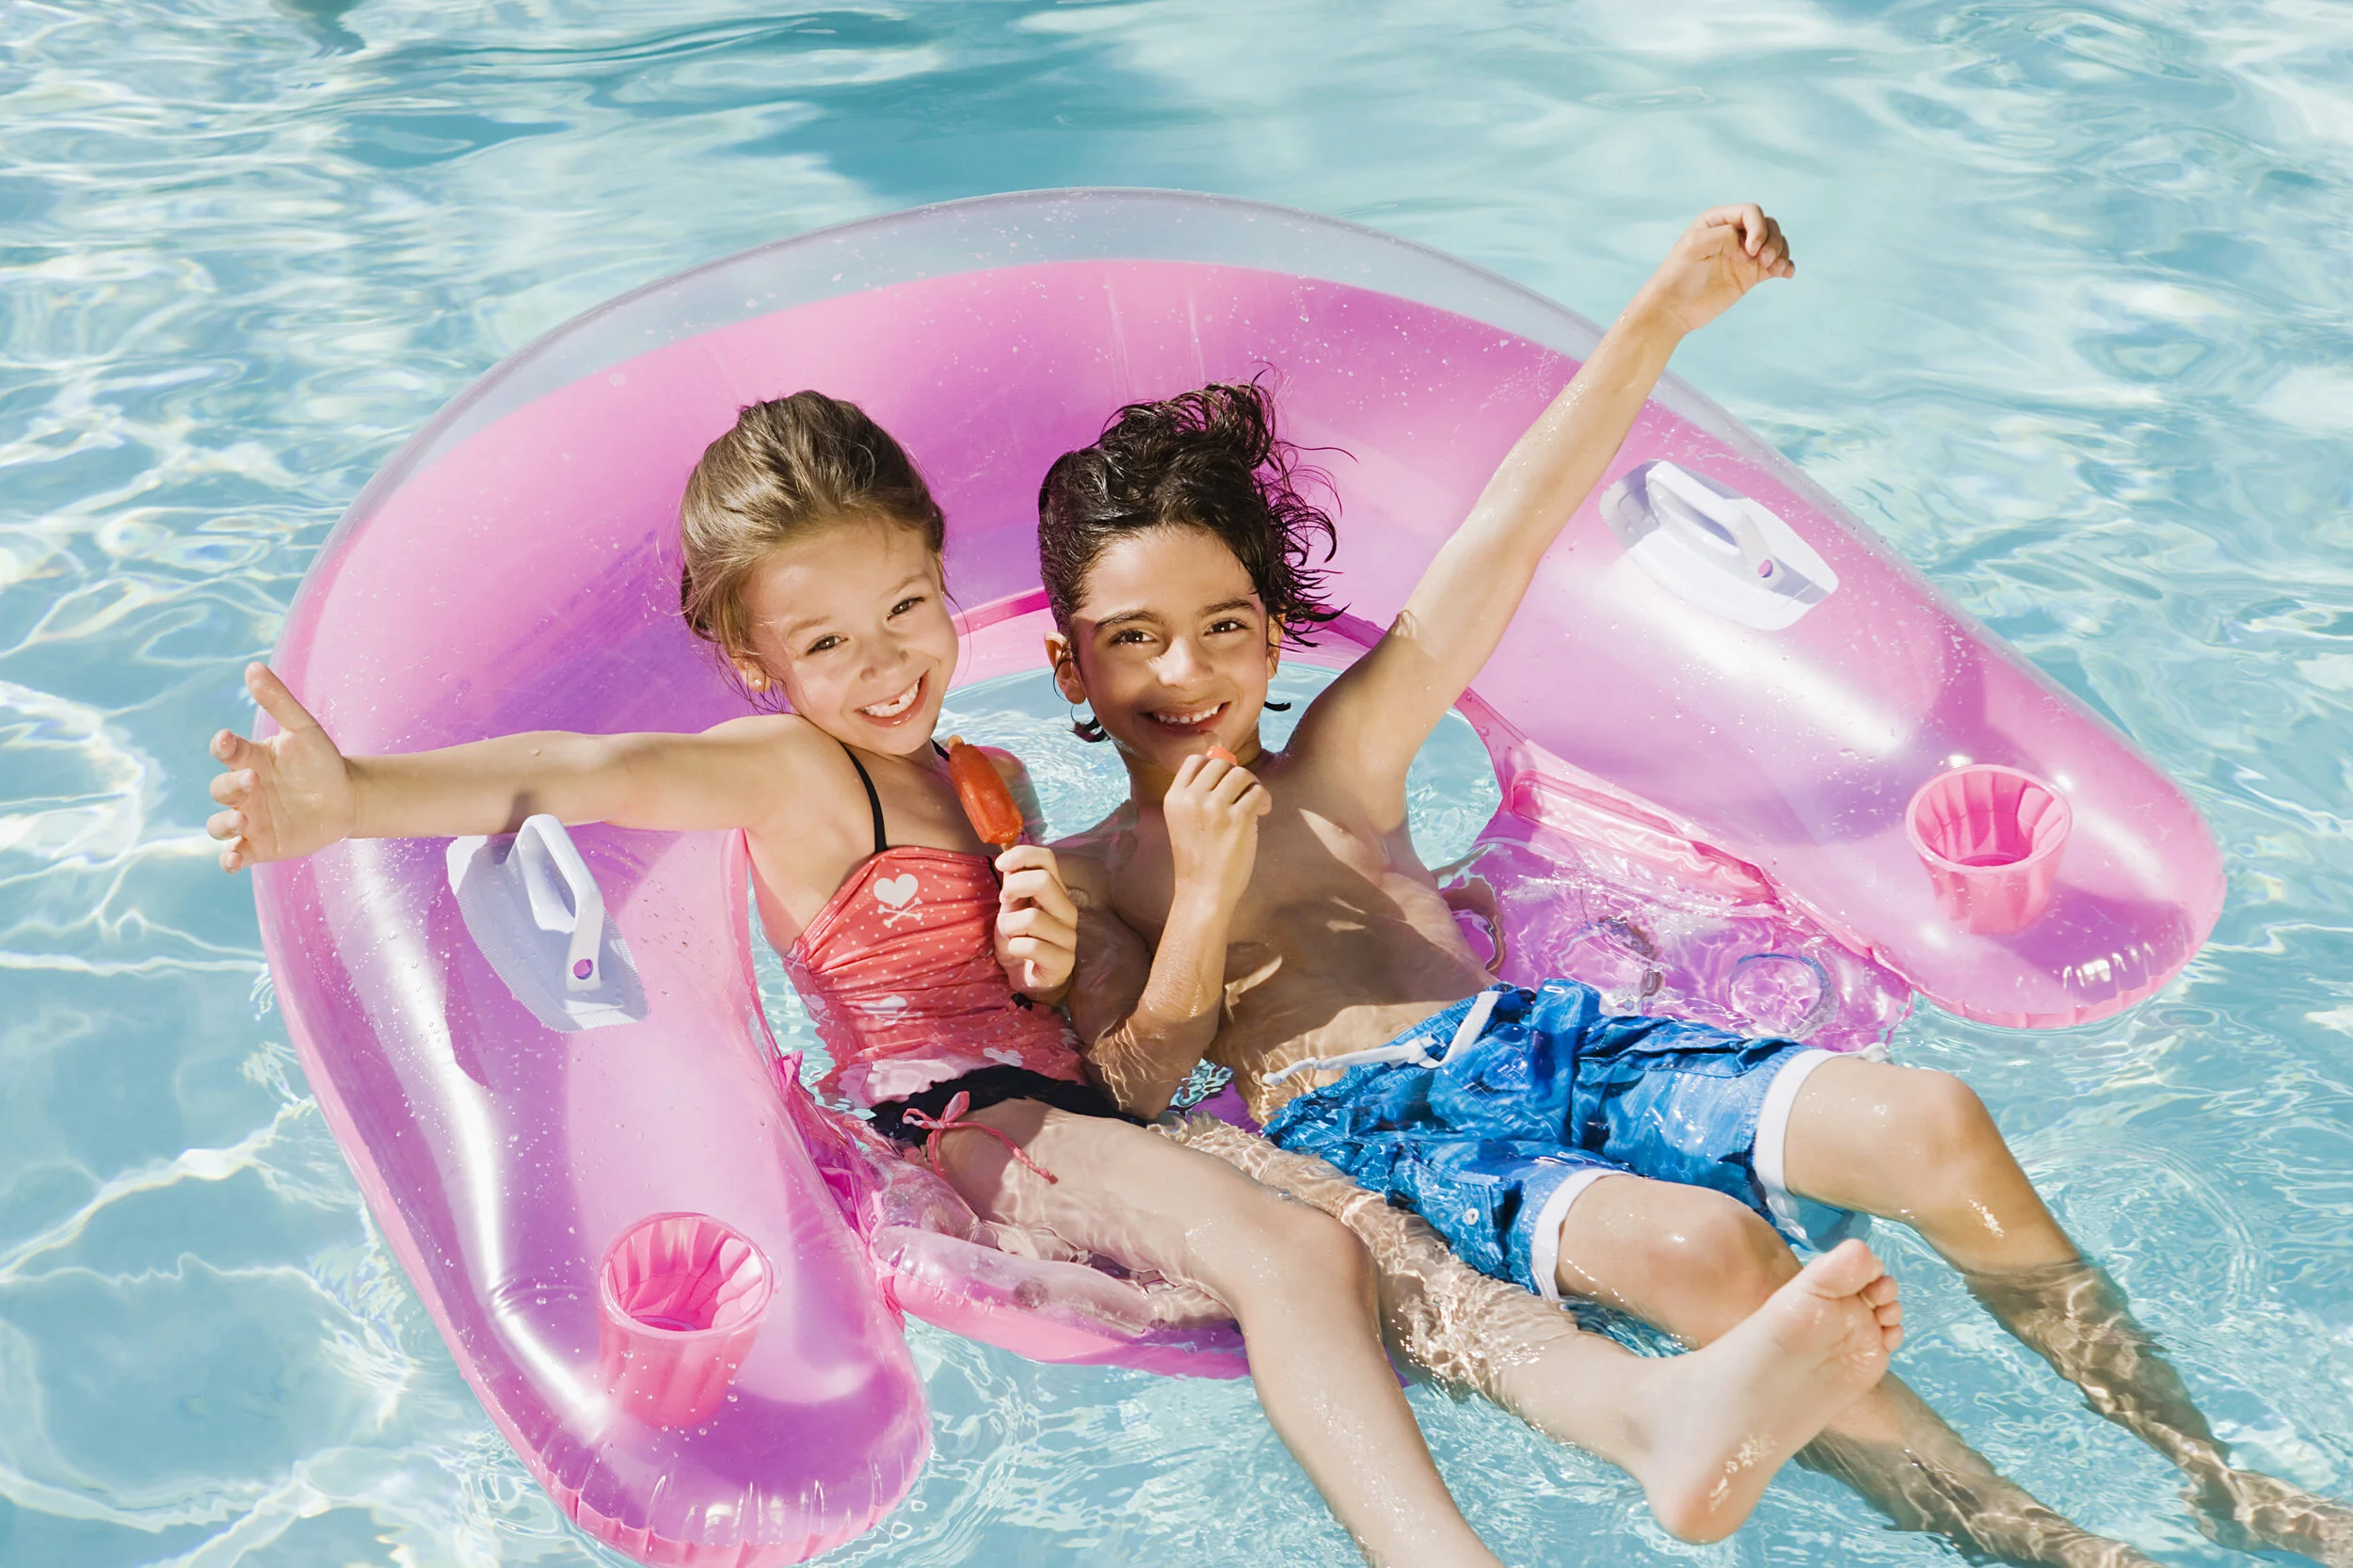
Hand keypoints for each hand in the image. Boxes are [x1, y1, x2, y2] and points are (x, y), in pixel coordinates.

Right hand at [205, 663, 356, 871]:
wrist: (348, 798)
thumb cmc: (322, 762)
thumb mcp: (305, 730)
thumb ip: (279, 701)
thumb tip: (252, 667)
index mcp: (249, 760)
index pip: (225, 752)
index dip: (222, 746)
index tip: (227, 739)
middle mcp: (243, 791)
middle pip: (220, 789)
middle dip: (231, 785)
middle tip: (254, 780)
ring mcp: (249, 820)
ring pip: (218, 825)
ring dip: (224, 825)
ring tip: (244, 820)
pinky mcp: (259, 846)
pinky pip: (234, 855)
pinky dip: (228, 859)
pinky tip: (233, 860)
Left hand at [994, 843, 1078, 999]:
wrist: (1026, 977)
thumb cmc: (1019, 938)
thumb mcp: (1011, 907)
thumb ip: (1013, 884)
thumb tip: (1009, 860)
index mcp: (1056, 891)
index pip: (1047, 859)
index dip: (1022, 855)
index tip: (1000, 864)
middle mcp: (1067, 910)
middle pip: (1043, 881)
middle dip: (1014, 888)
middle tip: (1004, 901)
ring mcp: (1069, 936)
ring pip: (1032, 918)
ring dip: (1009, 927)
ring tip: (1010, 935)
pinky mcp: (1064, 962)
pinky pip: (1031, 946)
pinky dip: (1014, 948)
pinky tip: (1018, 952)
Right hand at [1161, 750, 1269, 917]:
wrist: (1202, 892)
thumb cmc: (1197, 861)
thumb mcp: (1183, 823)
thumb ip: (1198, 798)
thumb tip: (1228, 771)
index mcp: (1175, 798)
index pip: (1194, 761)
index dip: (1214, 766)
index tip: (1226, 781)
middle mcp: (1192, 798)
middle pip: (1221, 764)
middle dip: (1237, 776)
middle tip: (1245, 794)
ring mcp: (1214, 807)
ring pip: (1241, 774)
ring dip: (1253, 786)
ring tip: (1256, 805)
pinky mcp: (1237, 818)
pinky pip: (1257, 792)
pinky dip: (1264, 799)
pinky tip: (1263, 812)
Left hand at [1633, 204, 1794, 336]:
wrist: (1673, 309)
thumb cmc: (1678, 275)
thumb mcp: (1694, 246)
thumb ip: (1723, 235)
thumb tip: (1747, 245)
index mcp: (1718, 220)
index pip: (1751, 212)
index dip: (1758, 227)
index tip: (1750, 251)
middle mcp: (1734, 233)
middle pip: (1768, 225)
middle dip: (1772, 240)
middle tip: (1763, 261)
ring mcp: (1744, 254)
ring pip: (1775, 243)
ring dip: (1781, 252)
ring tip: (1775, 269)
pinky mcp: (1750, 275)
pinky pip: (1775, 264)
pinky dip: (1785, 266)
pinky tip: (1786, 274)